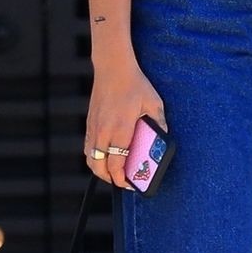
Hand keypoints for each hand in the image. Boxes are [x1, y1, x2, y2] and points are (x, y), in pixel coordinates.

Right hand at [84, 64, 167, 189]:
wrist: (113, 68)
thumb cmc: (135, 85)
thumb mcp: (154, 103)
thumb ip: (159, 122)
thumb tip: (163, 137)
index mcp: (120, 130)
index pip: (116, 164)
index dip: (122, 179)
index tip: (130, 184)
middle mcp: (103, 132)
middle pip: (99, 167)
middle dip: (110, 179)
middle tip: (123, 181)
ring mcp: (94, 128)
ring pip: (91, 158)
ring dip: (100, 169)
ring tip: (113, 171)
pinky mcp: (90, 123)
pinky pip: (88, 147)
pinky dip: (95, 156)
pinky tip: (106, 155)